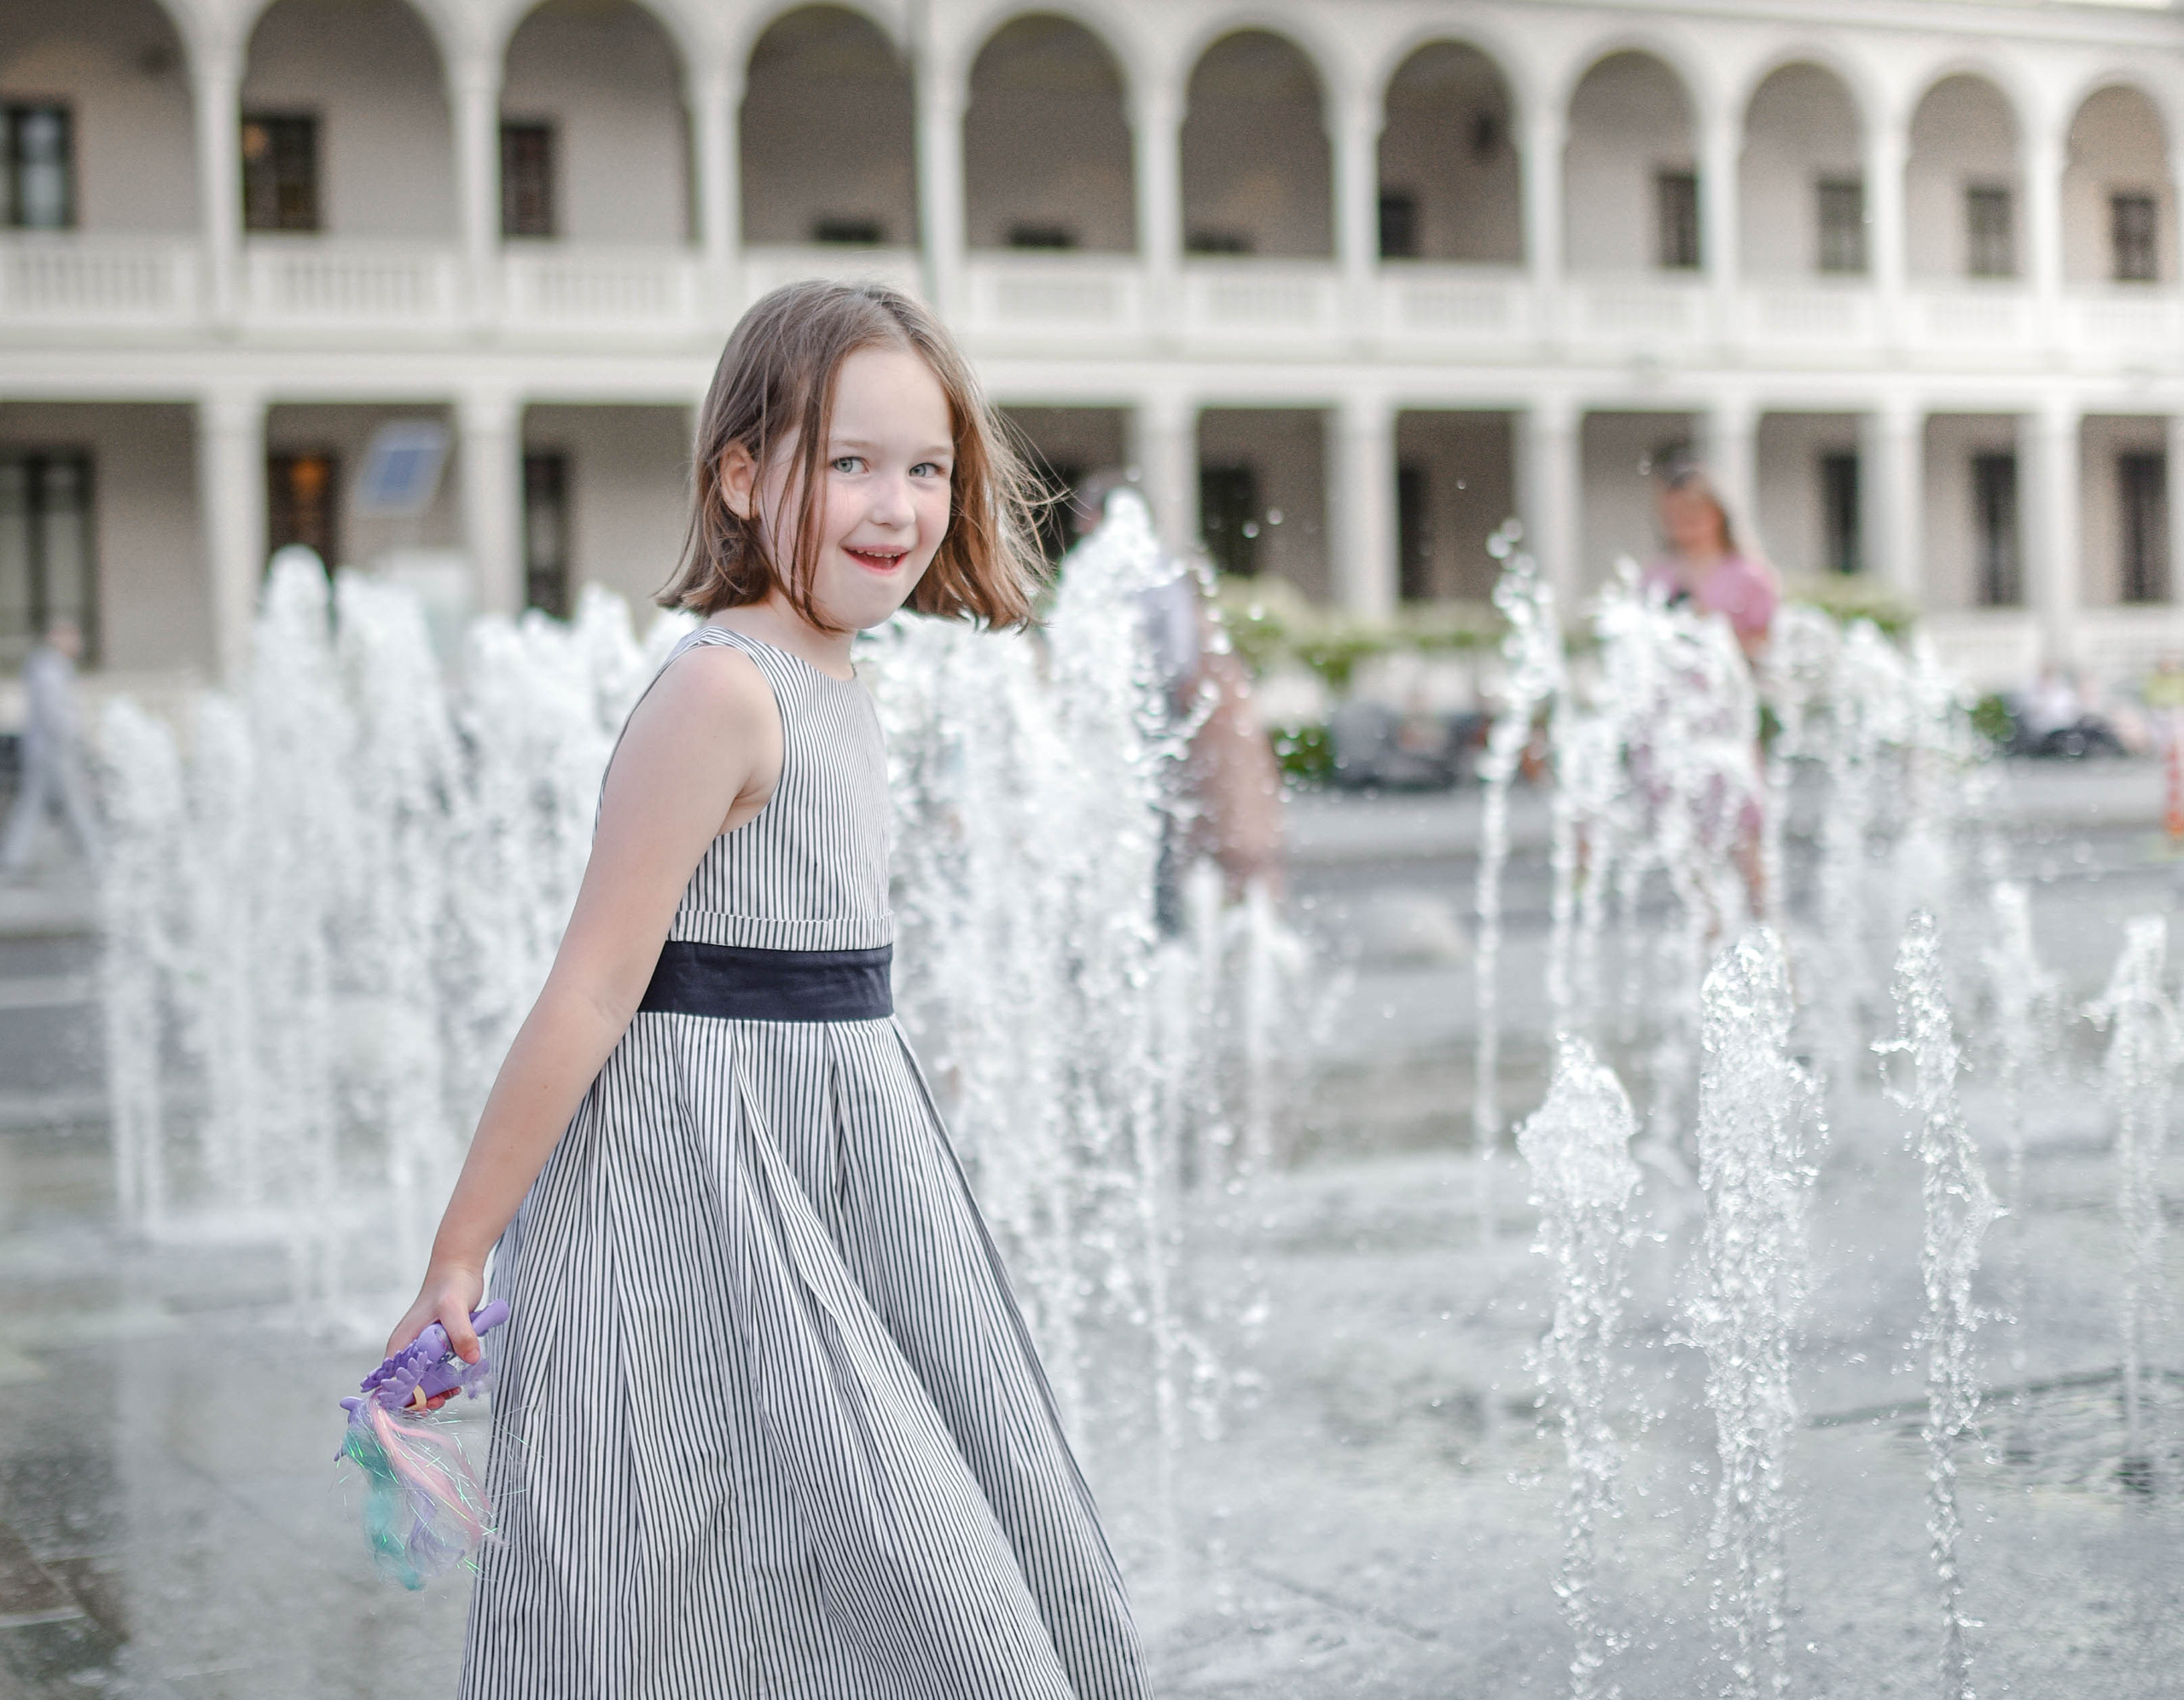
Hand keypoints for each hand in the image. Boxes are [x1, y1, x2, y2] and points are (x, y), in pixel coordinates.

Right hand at [386, 1262, 485, 1410]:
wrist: (460, 1267)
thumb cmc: (451, 1284)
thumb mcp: (455, 1308)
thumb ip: (461, 1334)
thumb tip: (471, 1360)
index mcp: (400, 1344)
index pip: (391, 1383)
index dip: (405, 1399)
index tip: (428, 1403)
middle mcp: (407, 1349)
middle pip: (407, 1386)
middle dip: (424, 1397)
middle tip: (445, 1398)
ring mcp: (422, 1348)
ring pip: (423, 1380)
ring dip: (437, 1389)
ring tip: (455, 1389)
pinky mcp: (436, 1345)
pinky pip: (437, 1369)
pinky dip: (446, 1378)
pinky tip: (460, 1378)